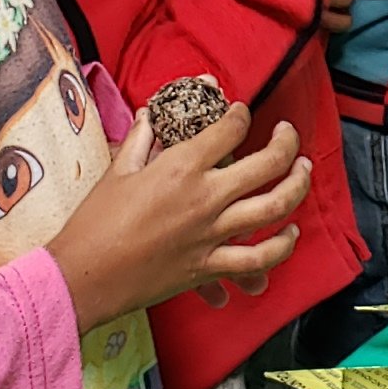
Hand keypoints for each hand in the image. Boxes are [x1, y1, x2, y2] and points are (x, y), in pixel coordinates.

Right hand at [46, 107, 309, 328]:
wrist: (84, 275)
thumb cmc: (95, 222)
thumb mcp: (118, 170)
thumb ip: (142, 138)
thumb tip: (150, 114)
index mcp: (182, 166)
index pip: (230, 128)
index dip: (240, 114)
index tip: (241, 112)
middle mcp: (206, 196)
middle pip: (268, 163)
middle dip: (287, 142)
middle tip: (288, 133)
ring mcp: (212, 233)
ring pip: (275, 207)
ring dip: (297, 186)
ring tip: (303, 171)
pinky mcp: (209, 266)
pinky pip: (257, 259)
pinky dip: (280, 247)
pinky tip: (289, 234)